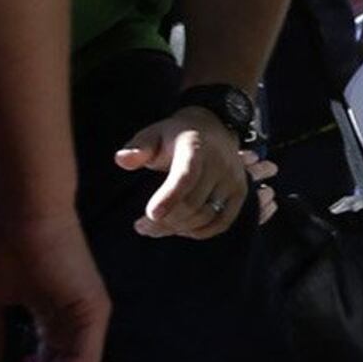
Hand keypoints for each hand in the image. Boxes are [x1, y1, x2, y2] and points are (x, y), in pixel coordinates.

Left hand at [118, 107, 253, 241]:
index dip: (170, 196)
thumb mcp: (152, 135)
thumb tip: (122, 160)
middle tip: (140, 227)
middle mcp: (220, 163)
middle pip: (192, 203)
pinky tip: (180, 229)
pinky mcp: (239, 192)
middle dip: (163, 221)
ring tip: (154, 229)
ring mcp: (233, 179)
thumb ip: (138, 148)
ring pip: (205, 216)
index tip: (151, 214)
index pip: (186, 175)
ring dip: (177, 229)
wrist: (211, 130)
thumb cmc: (174, 137)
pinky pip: (222, 222)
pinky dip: (199, 232)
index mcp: (195, 147)